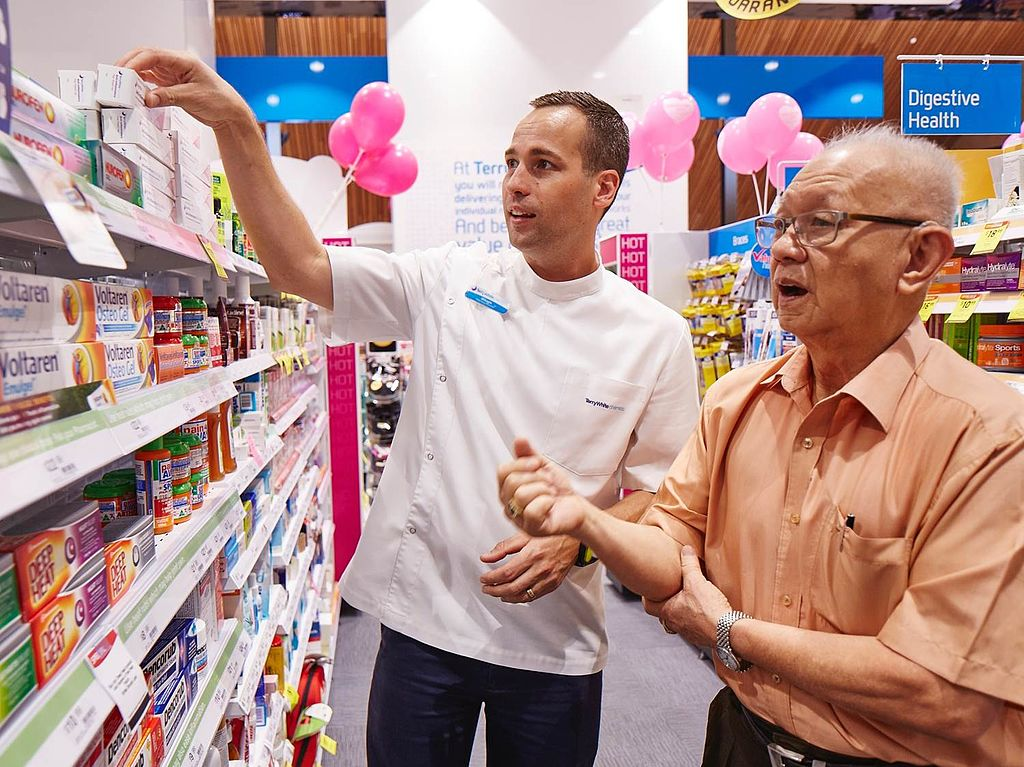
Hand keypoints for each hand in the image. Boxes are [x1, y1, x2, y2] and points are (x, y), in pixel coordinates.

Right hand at [116, 48, 250, 129]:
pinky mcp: (171, 84)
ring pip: (146, 68)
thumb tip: (147, 98)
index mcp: (183, 60)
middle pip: (145, 58)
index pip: (153, 55)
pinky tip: (133, 91)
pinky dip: (140, 85)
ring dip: (132, 75)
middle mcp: (176, 64)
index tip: (123, 72)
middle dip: (128, 65)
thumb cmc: (219, 100)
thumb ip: (169, 97)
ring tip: (120, 86)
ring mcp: (172, 73)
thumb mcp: (194, 98)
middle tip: (115, 77)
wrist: (229, 112)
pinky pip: (151, 81)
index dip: (135, 62)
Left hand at [479, 531, 577, 602]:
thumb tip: (486, 557)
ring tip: (497, 593)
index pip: (506, 573)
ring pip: (523, 595)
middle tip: (486, 588)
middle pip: (512, 587)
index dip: (491, 578)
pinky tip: (514, 595)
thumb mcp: (524, 535)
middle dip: (495, 590)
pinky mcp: (554, 584)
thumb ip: (503, 547)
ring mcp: (548, 578)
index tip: (484, 579)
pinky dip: (521, 598)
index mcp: (531, 555)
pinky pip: (534, 596)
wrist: (574, 538)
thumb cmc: (550, 534)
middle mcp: (540, 568)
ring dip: (506, 597)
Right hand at [496, 438, 588, 536]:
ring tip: (551, 493)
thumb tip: (519, 440)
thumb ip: (529, 454)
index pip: (502, 471)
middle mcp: (509, 506)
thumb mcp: (543, 467)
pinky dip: (547, 503)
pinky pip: (532, 511)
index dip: (521, 464)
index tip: (537, 463)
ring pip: (522, 495)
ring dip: (543, 489)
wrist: (576, 507)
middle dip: (537, 477)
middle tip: (548, 482)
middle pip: (512, 482)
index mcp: (507, 490)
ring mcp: (519, 520)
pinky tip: (551, 504)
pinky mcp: (532, 529)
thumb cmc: (557, 490)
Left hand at [653, 547, 732, 645]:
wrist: (728, 632)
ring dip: (682, 611)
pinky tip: (704, 611)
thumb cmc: (708, 610)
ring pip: (678, 621)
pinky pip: (693, 627)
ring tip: (688, 600)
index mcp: (668, 611)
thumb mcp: (697, 581)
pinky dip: (696, 619)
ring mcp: (688, 632)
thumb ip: (689, 564)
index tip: (650, 590)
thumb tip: (686, 550)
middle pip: (664, 614)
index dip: (647, 597)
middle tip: (670, 592)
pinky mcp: (701, 636)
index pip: (649, 607)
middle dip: (666, 603)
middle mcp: (675, 624)